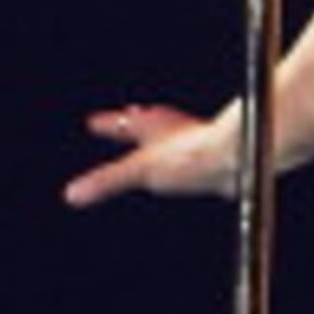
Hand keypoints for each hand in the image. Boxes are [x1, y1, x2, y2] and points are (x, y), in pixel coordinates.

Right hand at [63, 104, 234, 207]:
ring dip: (162, 141)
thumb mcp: (139, 171)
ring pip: (174, 139)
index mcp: (156, 130)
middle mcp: (176, 134)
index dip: (108, 125)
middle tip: (124, 119)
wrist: (241, 159)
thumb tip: (72, 194)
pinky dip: (185, 161)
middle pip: (150, 126)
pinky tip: (191, 171)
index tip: (92, 122)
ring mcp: (197, 146)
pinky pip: (195, 159)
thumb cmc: (192, 158)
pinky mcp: (215, 162)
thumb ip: (106, 181)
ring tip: (157, 147)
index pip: (124, 125)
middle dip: (134, 125)